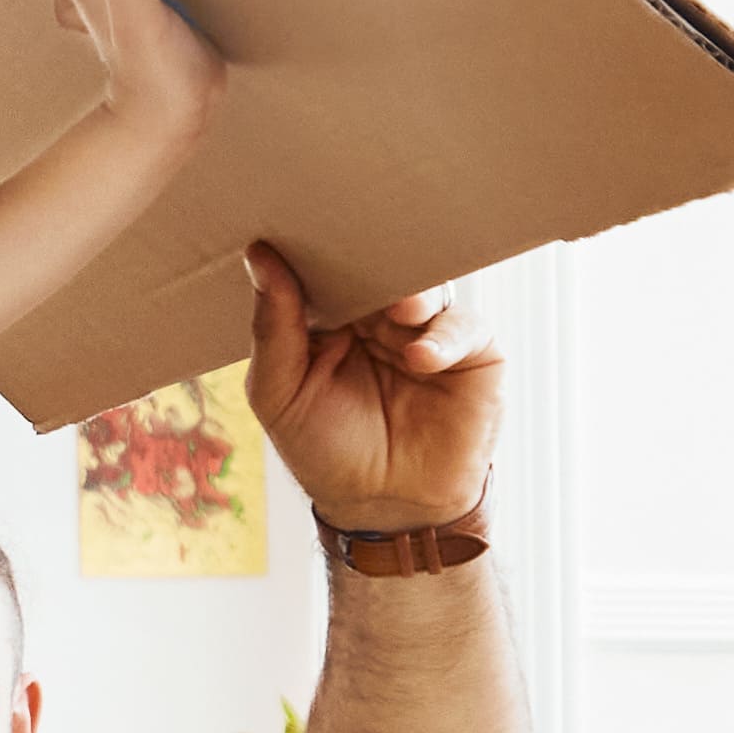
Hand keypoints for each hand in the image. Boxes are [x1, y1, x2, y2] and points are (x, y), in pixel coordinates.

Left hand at [242, 241, 499, 537]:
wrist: (384, 507)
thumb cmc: (325, 451)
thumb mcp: (281, 392)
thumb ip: (273, 328)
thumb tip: (259, 256)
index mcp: (336, 317)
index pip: (329, 267)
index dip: (319, 247)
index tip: (304, 225)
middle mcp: (384, 317)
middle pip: (383, 267)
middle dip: (372, 259)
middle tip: (362, 249)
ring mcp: (430, 331)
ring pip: (428, 288)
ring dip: (415, 294)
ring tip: (400, 310)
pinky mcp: (474, 354)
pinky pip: (465, 328)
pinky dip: (444, 337)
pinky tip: (420, 358)